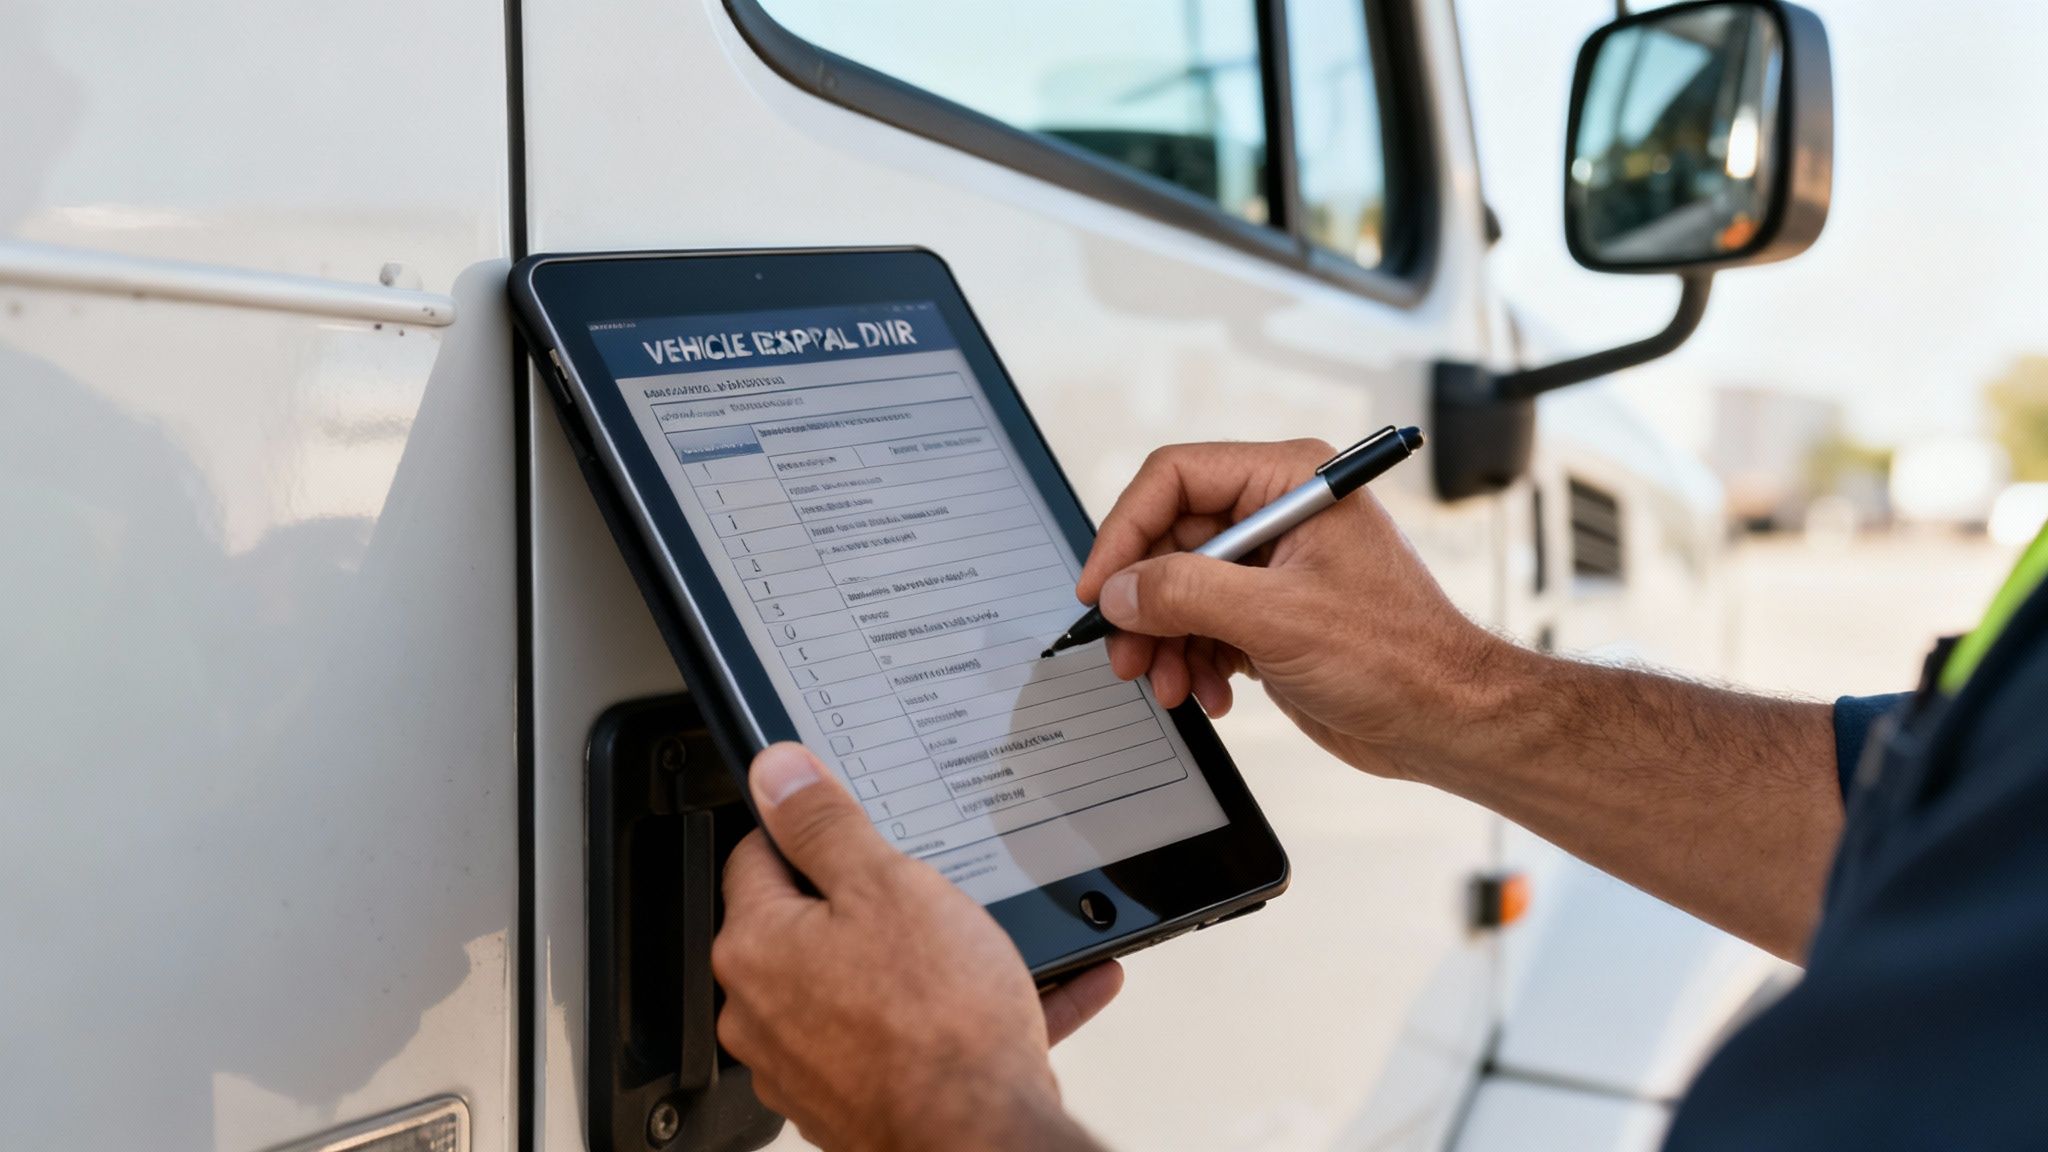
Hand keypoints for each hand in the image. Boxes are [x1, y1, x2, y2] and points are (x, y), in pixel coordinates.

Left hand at [713, 743, 1115, 1151]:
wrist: (981, 1136)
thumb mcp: (888, 883)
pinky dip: (962, 1011)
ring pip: (871, 985)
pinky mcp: (858, 1100)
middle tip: (935, 889)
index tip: (858, 824)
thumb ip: (825, 824)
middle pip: (814, 923)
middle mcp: (765, 1012)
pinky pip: (910, 1038)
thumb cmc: (936, 1024)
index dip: (815, 827)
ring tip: (996, 943)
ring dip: (933, 960)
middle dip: (878, 900)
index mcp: (757, 947)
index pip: (760, 854)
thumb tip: (777, 773)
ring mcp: (810, 1064)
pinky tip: (1033, 993)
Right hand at [1076, 439, 1509, 780]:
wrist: (1446, 720)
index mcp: (1292, 480)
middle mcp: (1280, 513)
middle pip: (1170, 540)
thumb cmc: (1401, 657)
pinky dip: (1195, 662)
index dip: (1126, 531)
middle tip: (1127, 653)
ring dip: (1166, 643)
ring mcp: (1275, 566)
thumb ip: (1186, 594)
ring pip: (1180, 589)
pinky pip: (1204, 626)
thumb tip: (1122, 590)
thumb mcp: (1278, 619)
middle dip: (1145, 604)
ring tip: (1173, 685)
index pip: (1176, 478)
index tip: (1101, 588)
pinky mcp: (1272, 614)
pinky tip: (1211, 694)